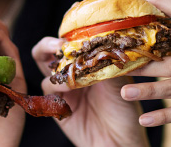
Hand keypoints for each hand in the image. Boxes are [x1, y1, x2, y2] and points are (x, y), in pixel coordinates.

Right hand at [32, 37, 148, 146]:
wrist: (119, 141)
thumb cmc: (125, 111)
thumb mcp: (122, 81)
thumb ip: (107, 62)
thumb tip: (100, 41)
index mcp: (89, 62)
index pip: (74, 41)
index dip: (70, 34)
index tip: (73, 34)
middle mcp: (74, 72)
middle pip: (50, 51)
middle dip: (49, 44)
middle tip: (59, 45)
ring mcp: (64, 88)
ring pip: (46, 68)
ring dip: (55, 67)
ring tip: (68, 73)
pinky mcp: (56, 104)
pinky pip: (47, 89)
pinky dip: (54, 86)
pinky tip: (68, 91)